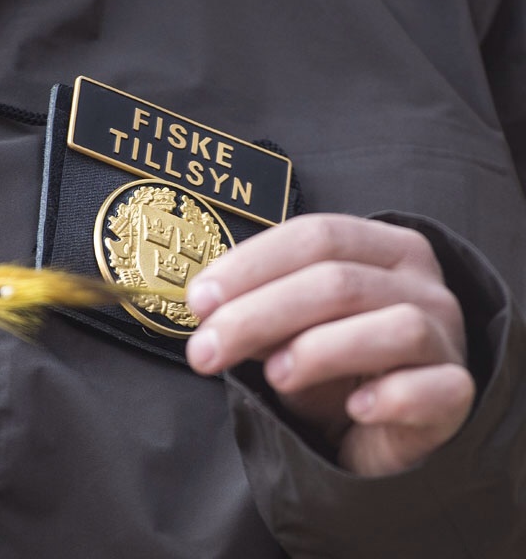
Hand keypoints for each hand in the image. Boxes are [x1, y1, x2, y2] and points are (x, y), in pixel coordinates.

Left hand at [185, 213, 474, 475]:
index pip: (314, 235)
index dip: (250, 265)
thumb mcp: (289, 329)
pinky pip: (434, 388)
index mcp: (379, 247)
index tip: (199, 300)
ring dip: (321, 349)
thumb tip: (208, 305)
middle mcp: (419, 282)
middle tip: (206, 351)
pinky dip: (391, 396)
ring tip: (276, 375)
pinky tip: (354, 408)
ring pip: (392, 325)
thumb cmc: (333, 363)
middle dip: (259, 314)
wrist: (385, 421)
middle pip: (338, 280)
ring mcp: (445, 335)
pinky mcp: (456, 391)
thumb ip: (260, 311)